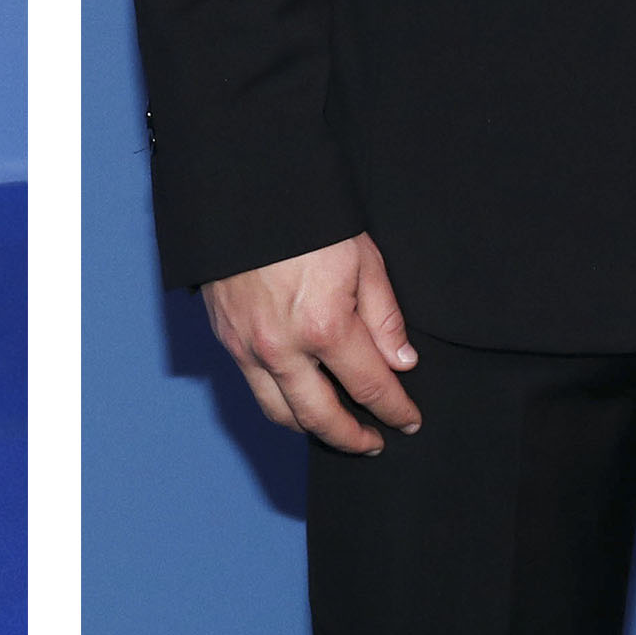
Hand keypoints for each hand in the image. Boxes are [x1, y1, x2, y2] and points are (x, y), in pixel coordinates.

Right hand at [201, 233, 421, 455]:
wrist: (243, 191)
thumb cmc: (306, 217)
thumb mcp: (363, 258)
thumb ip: (384, 317)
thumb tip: (401, 363)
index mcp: (325, 327)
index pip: (370, 388)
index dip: (396, 410)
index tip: (408, 421)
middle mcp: (283, 348)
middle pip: (322, 418)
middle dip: (353, 439)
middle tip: (373, 442)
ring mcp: (248, 347)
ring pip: (281, 414)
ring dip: (312, 429)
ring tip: (335, 429)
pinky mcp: (226, 339)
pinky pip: (254, 388)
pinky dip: (280, 403)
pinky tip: (298, 398)